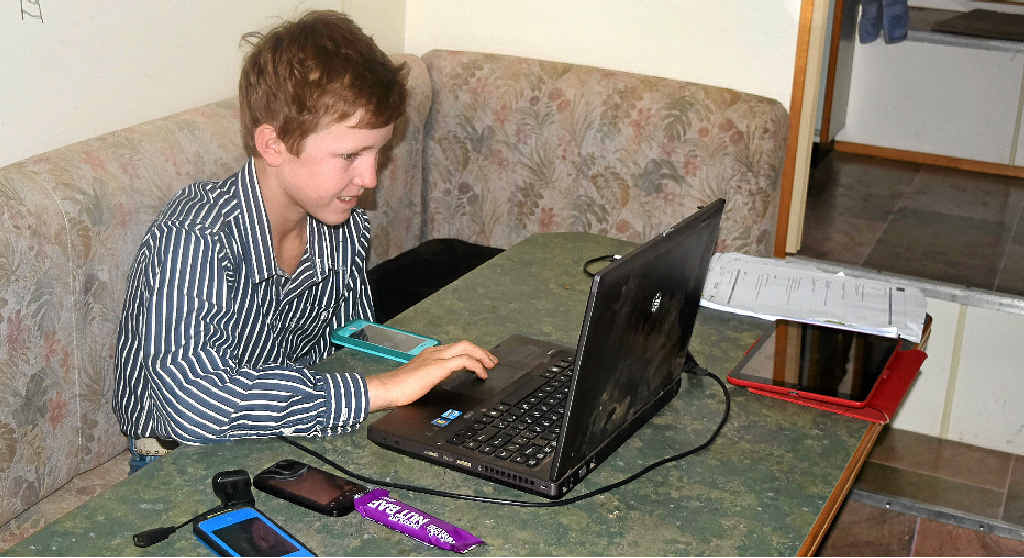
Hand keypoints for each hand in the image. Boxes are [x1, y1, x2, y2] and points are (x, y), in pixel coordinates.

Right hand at [365, 340, 497, 410]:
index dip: (472, 353)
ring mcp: (436, 357)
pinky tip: (481, 375)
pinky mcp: (438, 366)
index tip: (481, 362)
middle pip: (464, 344)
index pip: (456, 348)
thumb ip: (432, 379)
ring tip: (491, 366)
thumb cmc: (399, 389)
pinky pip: (464, 361)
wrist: (387, 389)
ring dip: (482, 356)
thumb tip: (441, 385)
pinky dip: (476, 366)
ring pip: (466, 348)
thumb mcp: (420, 381)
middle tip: (492, 362)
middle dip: (481, 352)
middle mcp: (434, 352)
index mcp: (430, 355)